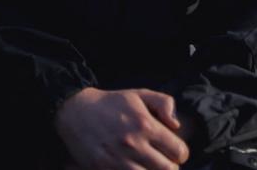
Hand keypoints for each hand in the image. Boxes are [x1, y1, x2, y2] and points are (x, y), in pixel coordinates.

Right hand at [55, 87, 188, 169]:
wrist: (76, 112)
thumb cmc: (111, 103)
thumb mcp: (139, 94)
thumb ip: (164, 103)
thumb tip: (176, 125)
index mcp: (146, 125)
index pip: (178, 151)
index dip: (180, 153)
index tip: (175, 152)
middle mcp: (134, 144)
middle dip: (171, 167)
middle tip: (164, 162)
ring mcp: (118, 160)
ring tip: (149, 166)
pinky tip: (134, 168)